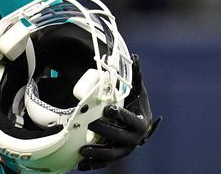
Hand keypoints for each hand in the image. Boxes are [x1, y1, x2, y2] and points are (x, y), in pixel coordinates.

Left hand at [78, 54, 160, 170]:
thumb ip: (135, 76)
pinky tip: (80, 165)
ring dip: (98, 153)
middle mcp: (134, 139)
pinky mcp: (115, 155)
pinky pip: (105, 163)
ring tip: (83, 150)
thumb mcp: (136, 90)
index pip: (131, 121)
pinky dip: (94, 165)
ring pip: (112, 154)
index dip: (121, 116)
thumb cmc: (134, 103)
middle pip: (121, 138)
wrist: (135, 122)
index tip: (109, 110)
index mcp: (141, 123)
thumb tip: (134, 57)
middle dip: (106, 131)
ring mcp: (125, 149)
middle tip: (91, 123)